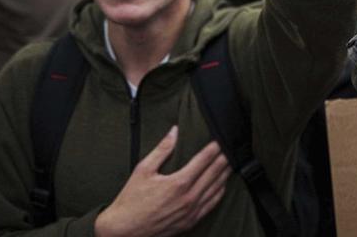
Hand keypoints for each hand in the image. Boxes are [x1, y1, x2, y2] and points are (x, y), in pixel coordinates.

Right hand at [94, 127, 230, 236]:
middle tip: (232, 148)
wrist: (125, 230)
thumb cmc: (131, 200)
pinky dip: (220, 191)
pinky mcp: (192, 221)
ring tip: (231, 162)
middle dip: (225, 158)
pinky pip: (212, 204)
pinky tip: (223, 184)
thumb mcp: (143, 170)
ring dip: (225, 174)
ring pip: (217, 188)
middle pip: (215, 173)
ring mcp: (192, 211)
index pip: (204, 160)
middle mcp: (189, 197)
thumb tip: (174, 131)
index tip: (221, 139)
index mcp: (178, 182)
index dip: (215, 148)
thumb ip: (162, 149)